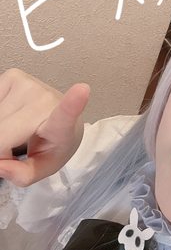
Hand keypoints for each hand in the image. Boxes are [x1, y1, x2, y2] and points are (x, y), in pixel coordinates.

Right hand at [0, 68, 89, 186]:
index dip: (72, 104)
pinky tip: (9, 119)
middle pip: (1, 135)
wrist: (58, 117)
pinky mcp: (13, 75)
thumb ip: (23, 175)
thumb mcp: (43, 167)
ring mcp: (28, 84)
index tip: (83, 90)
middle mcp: (45, 100)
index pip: (65, 115)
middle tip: (14, 150)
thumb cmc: (52, 144)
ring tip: (15, 133)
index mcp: (62, 125)